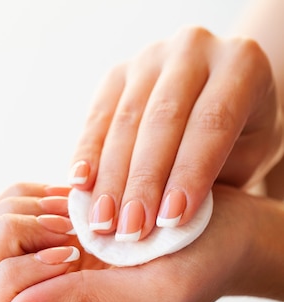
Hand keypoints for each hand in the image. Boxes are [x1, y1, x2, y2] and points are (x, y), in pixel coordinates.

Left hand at [0, 183, 263, 301]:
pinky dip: (29, 195)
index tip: (70, 256)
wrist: (216, 228)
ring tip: (72, 216)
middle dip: (8, 244)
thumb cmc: (197, 263)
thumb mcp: (154, 293)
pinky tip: (69, 202)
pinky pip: (0, 210)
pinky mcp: (37, 233)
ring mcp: (34, 268)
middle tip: (65, 231)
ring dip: (19, 216)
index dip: (17, 282)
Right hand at [69, 26, 283, 241]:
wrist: (218, 97)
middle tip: (129, 230)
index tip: (170, 221)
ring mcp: (149, 57)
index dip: (189, 173)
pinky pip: (97, 116)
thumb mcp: (244, 155)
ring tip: (103, 222)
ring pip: (125, 120)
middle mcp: (193, 49)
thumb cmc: (238, 137)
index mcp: (241, 63)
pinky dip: (86, 153)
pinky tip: (80, 184)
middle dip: (143, 181)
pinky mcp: (116, 74)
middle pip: (162, 121)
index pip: (211, 123)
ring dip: (110, 177)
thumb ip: (211, 178)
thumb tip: (163, 219)